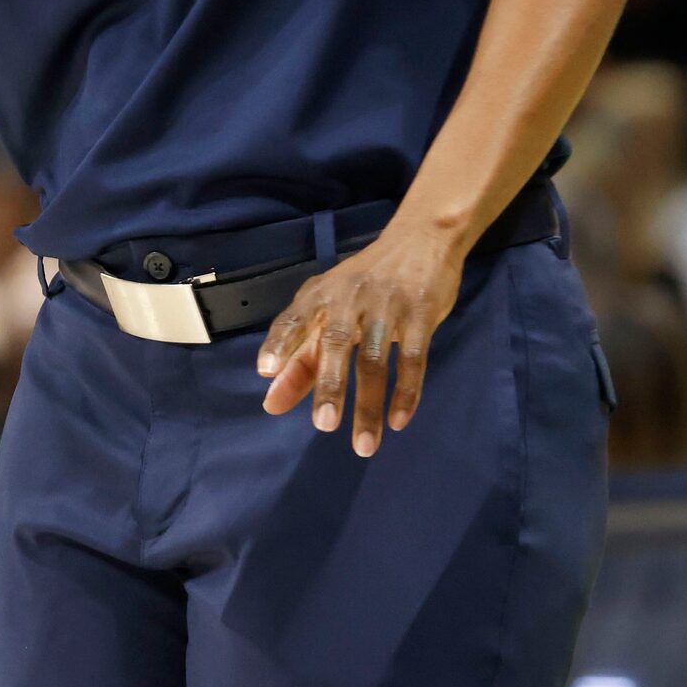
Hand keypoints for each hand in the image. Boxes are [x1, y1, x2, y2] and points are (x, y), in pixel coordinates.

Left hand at [255, 222, 465, 456]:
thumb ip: (301, 356)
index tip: (266, 371)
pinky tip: (398, 421)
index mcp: (320, 295)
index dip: (279, 343)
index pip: (293, 318)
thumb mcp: (330, 308)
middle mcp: (349, 298)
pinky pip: (413, 358)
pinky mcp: (421, 315)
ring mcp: (387, 306)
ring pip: (376, 360)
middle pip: (336, 343)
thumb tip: (271, 403)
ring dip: (369, 405)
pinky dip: (407, 392)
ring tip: (364, 446)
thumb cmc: (365, 283)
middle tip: (323, 425)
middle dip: (329, 385)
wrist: (421, 240)